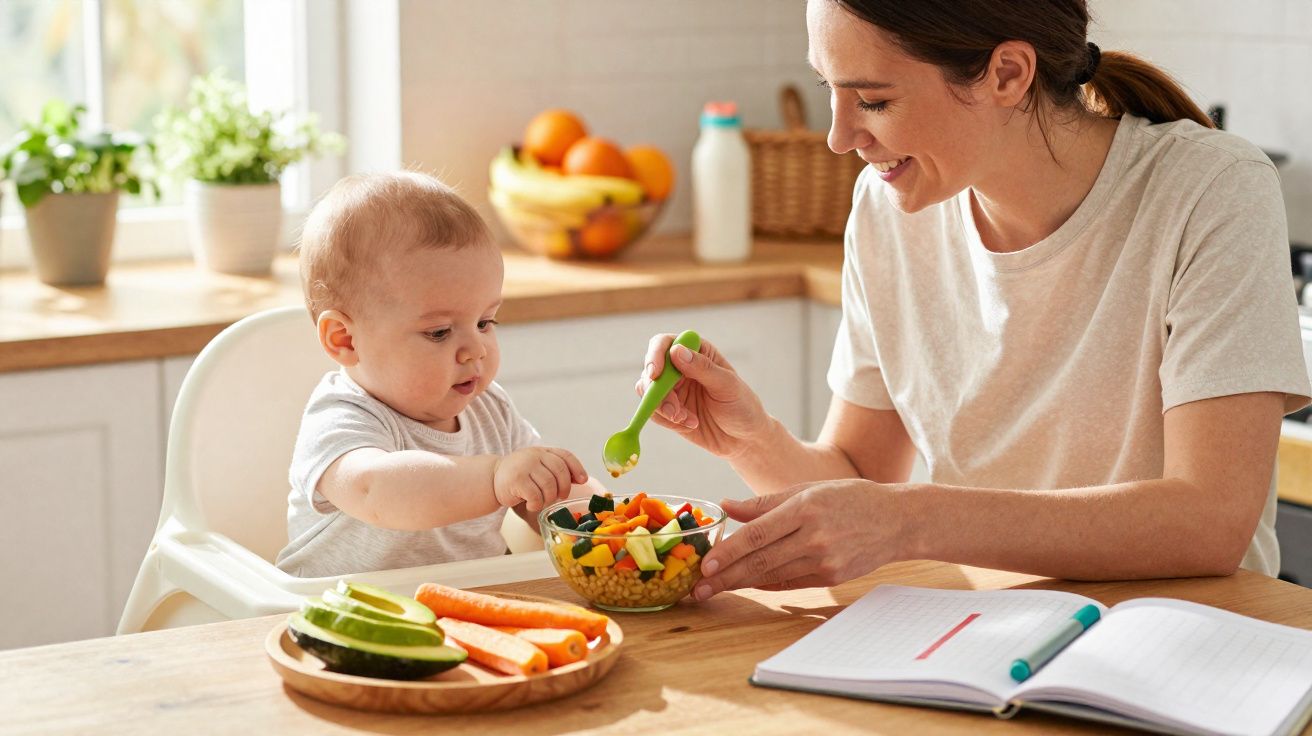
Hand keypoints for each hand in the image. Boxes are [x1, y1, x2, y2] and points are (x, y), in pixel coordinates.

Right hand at [493, 447, 586, 512]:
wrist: (491, 478)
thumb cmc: (520, 476)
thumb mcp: (538, 468)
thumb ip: (556, 470)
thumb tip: (580, 479)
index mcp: (542, 451)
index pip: (565, 456)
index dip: (577, 468)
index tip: (583, 480)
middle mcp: (534, 455)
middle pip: (560, 472)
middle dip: (564, 488)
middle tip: (560, 496)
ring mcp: (525, 466)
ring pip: (549, 486)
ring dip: (548, 499)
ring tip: (541, 501)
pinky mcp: (517, 480)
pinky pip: (536, 496)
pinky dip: (536, 505)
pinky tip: (531, 505)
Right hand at [636, 334, 768, 457]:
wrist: (743, 438)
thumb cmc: (742, 406)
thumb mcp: (727, 385)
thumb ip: (702, 368)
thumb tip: (676, 351)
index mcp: (696, 352)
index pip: (664, 343)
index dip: (655, 355)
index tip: (655, 374)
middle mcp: (680, 367)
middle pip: (650, 369)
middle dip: (657, 391)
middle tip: (674, 411)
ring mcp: (672, 389)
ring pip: (647, 391)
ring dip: (663, 408)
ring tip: (686, 419)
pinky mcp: (668, 409)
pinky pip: (654, 412)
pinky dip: (668, 420)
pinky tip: (690, 424)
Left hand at [691, 480, 901, 599]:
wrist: (898, 520)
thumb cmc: (850, 498)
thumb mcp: (808, 488)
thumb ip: (765, 501)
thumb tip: (726, 505)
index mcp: (806, 508)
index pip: (758, 533)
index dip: (730, 551)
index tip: (706, 564)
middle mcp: (815, 536)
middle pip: (761, 560)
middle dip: (725, 576)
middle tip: (697, 588)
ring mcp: (825, 560)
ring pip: (773, 575)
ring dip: (740, 583)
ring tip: (713, 589)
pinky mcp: (833, 577)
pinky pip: (791, 582)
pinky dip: (766, 583)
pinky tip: (745, 585)